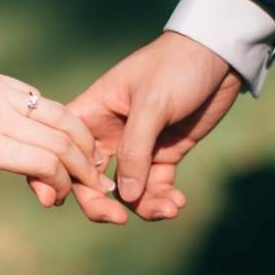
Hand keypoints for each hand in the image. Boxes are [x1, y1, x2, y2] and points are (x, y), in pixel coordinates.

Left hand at [0, 60, 114, 237]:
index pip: (45, 163)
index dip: (61, 184)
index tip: (54, 198)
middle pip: (62, 141)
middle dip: (85, 167)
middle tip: (96, 185)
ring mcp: (1, 93)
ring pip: (60, 115)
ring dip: (83, 139)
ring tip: (93, 157)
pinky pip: (40, 98)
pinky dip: (62, 117)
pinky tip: (65, 130)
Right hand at [30, 32, 241, 222]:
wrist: (218, 56)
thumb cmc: (175, 67)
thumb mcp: (151, 104)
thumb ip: (135, 150)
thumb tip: (125, 197)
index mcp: (91, 113)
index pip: (63, 149)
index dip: (56, 176)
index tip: (59, 201)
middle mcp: (107, 134)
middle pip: (89, 179)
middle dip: (100, 203)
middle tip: (118, 218)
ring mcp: (136, 147)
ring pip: (126, 190)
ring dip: (143, 206)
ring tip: (168, 208)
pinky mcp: (163, 154)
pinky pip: (155, 187)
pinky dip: (163, 199)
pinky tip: (178, 202)